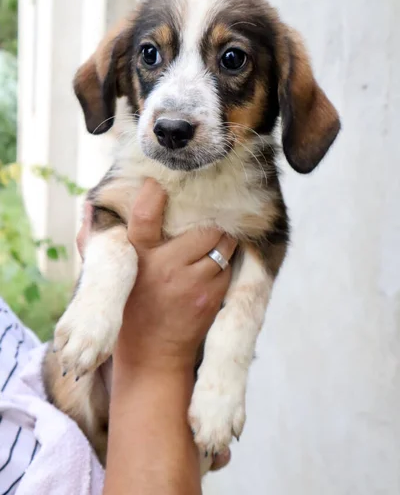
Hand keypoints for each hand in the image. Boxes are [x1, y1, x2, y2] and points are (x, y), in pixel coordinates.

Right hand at [115, 178, 236, 373]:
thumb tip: (89, 206)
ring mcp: (192, 283)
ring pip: (222, 244)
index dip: (154, 194)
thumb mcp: (110, 277)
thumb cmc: (130, 310)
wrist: (152, 357)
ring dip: (221, 241)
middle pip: (204, 227)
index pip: (145, 216)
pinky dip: (224, 263)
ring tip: (212, 243)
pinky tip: (213, 268)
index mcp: (138, 257)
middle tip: (204, 224)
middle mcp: (165, 267)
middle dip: (209, 223)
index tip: (158, 185)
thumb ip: (98, 241)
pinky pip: (228, 266)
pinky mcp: (211, 297)